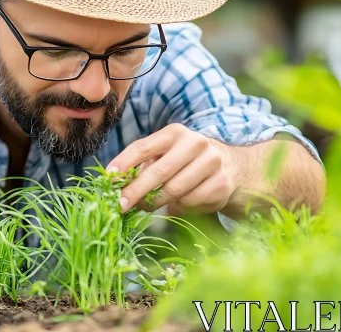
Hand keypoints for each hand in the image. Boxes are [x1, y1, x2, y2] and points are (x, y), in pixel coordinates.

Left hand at [107, 123, 235, 213]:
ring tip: (149, 205)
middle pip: (158, 172)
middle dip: (135, 191)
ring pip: (174, 190)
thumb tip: (115, 185)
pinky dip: (180, 206)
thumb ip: (142, 166)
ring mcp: (211, 163)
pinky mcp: (221, 183)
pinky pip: (191, 202)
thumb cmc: (186, 161)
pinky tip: (180, 202)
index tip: (109, 178)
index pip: (143, 147)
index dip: (124, 163)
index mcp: (174, 133)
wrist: (231, 167)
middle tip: (120, 205)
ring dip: (157, 202)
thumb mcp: (165, 155)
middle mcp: (194, 143)